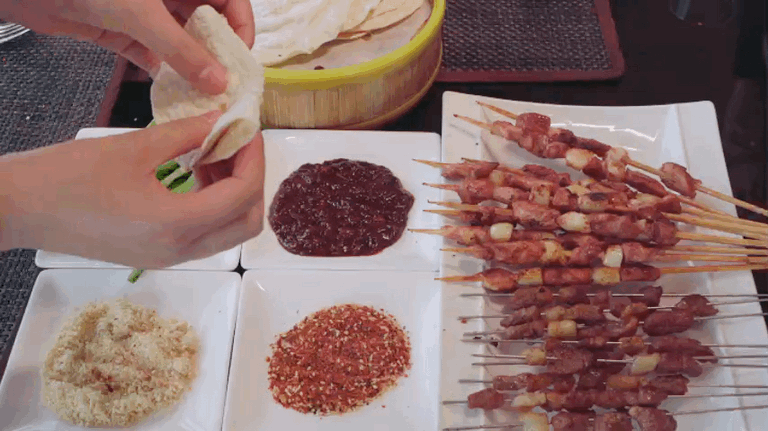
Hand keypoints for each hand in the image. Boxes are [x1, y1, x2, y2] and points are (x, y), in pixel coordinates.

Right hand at [0, 112, 264, 267]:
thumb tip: (223, 120)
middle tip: (238, 144)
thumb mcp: (134, 147)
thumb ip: (187, 133)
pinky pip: (203, 234)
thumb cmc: (68, 175)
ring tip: (213, 152)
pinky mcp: (155, 255)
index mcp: (176, 225)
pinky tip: (194, 171)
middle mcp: (179, 250)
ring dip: (233, 193)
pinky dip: (212, 205)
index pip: (242, 195)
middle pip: (246, 223)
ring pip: (227, 232)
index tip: (247, 129)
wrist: (19, 208)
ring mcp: (168, 257)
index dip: (254, 158)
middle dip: (252, 181)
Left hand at [1, 0, 254, 94]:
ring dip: (191, 68)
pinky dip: (162, 72)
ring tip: (204, 96)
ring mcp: (145, 9)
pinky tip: (173, 93)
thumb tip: (218, 81)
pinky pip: (153, 53)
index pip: (230, 0)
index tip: (241, 60)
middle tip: (226, 86)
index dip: (241, 27)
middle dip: (218, 54)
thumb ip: (183, 51)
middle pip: (207, 22)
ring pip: (181, 41)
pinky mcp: (122, 29)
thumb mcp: (145, 15)